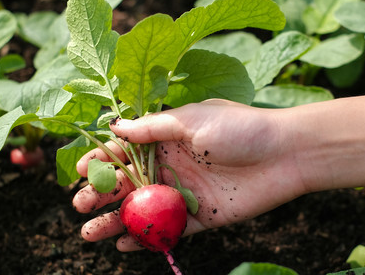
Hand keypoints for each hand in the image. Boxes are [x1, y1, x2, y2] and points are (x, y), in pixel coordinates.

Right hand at [71, 99, 306, 250]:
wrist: (287, 153)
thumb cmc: (241, 128)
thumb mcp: (193, 119)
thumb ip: (154, 128)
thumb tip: (114, 128)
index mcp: (169, 137)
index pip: (126, 150)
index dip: (101, 160)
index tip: (78, 172)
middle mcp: (174, 165)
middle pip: (129, 183)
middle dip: (101, 194)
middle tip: (80, 206)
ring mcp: (187, 192)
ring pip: (144, 210)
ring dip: (116, 221)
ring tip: (89, 234)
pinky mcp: (203, 216)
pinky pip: (170, 230)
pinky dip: (148, 238)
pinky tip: (126, 245)